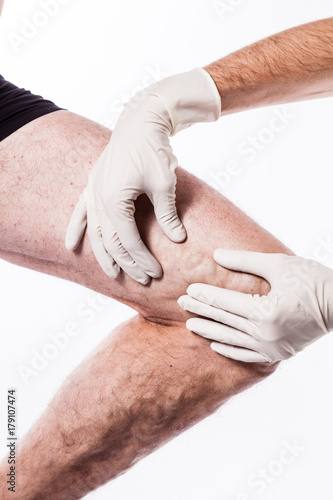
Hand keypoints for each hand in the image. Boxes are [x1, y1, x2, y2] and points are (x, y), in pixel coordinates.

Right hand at [65, 68, 220, 284]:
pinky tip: (71, 246)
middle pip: (111, 242)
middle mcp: (98, 199)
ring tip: (113, 274)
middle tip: (142, 279)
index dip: (142, 259)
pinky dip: (76, 230)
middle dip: (127, 263)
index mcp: (115, 200)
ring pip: (95, 233)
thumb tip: (178, 239)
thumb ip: (168, 215)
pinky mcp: (92, 186)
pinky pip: (80, 213)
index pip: (129, 240)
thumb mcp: (164, 183)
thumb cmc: (154, 150)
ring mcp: (92, 192)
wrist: (140, 123)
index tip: (156, 273)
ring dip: (103, 255)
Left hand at [178, 249, 332, 361]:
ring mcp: (271, 346)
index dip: (205, 296)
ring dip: (209, 331)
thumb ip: (245, 261)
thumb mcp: (279, 264)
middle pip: (225, 320)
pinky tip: (214, 345)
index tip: (188, 291)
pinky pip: (247, 355)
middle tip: (180, 304)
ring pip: (231, 339)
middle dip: (201, 311)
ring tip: (190, 325)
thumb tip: (217, 255)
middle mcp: (266, 332)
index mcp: (266, 310)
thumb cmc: (312, 279)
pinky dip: (229, 350)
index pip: (226, 302)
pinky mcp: (277, 353)